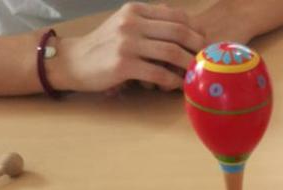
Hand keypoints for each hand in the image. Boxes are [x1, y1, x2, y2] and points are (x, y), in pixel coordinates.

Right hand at [49, 3, 206, 92]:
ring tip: (197, 75)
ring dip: (189, 65)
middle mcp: (132, 22)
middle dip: (198, 47)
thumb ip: (150, 25)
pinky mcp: (123, 64)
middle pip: (178, 32)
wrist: (74, 61)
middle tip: (208, 61)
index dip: (196, 29)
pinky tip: (177, 86)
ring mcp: (127, 43)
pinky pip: (157, 73)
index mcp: (135, 10)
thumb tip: (187, 34)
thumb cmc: (104, 46)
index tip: (206, 42)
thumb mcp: (125, 26)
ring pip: (171, 52)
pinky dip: (171, 81)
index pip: (176, 15)